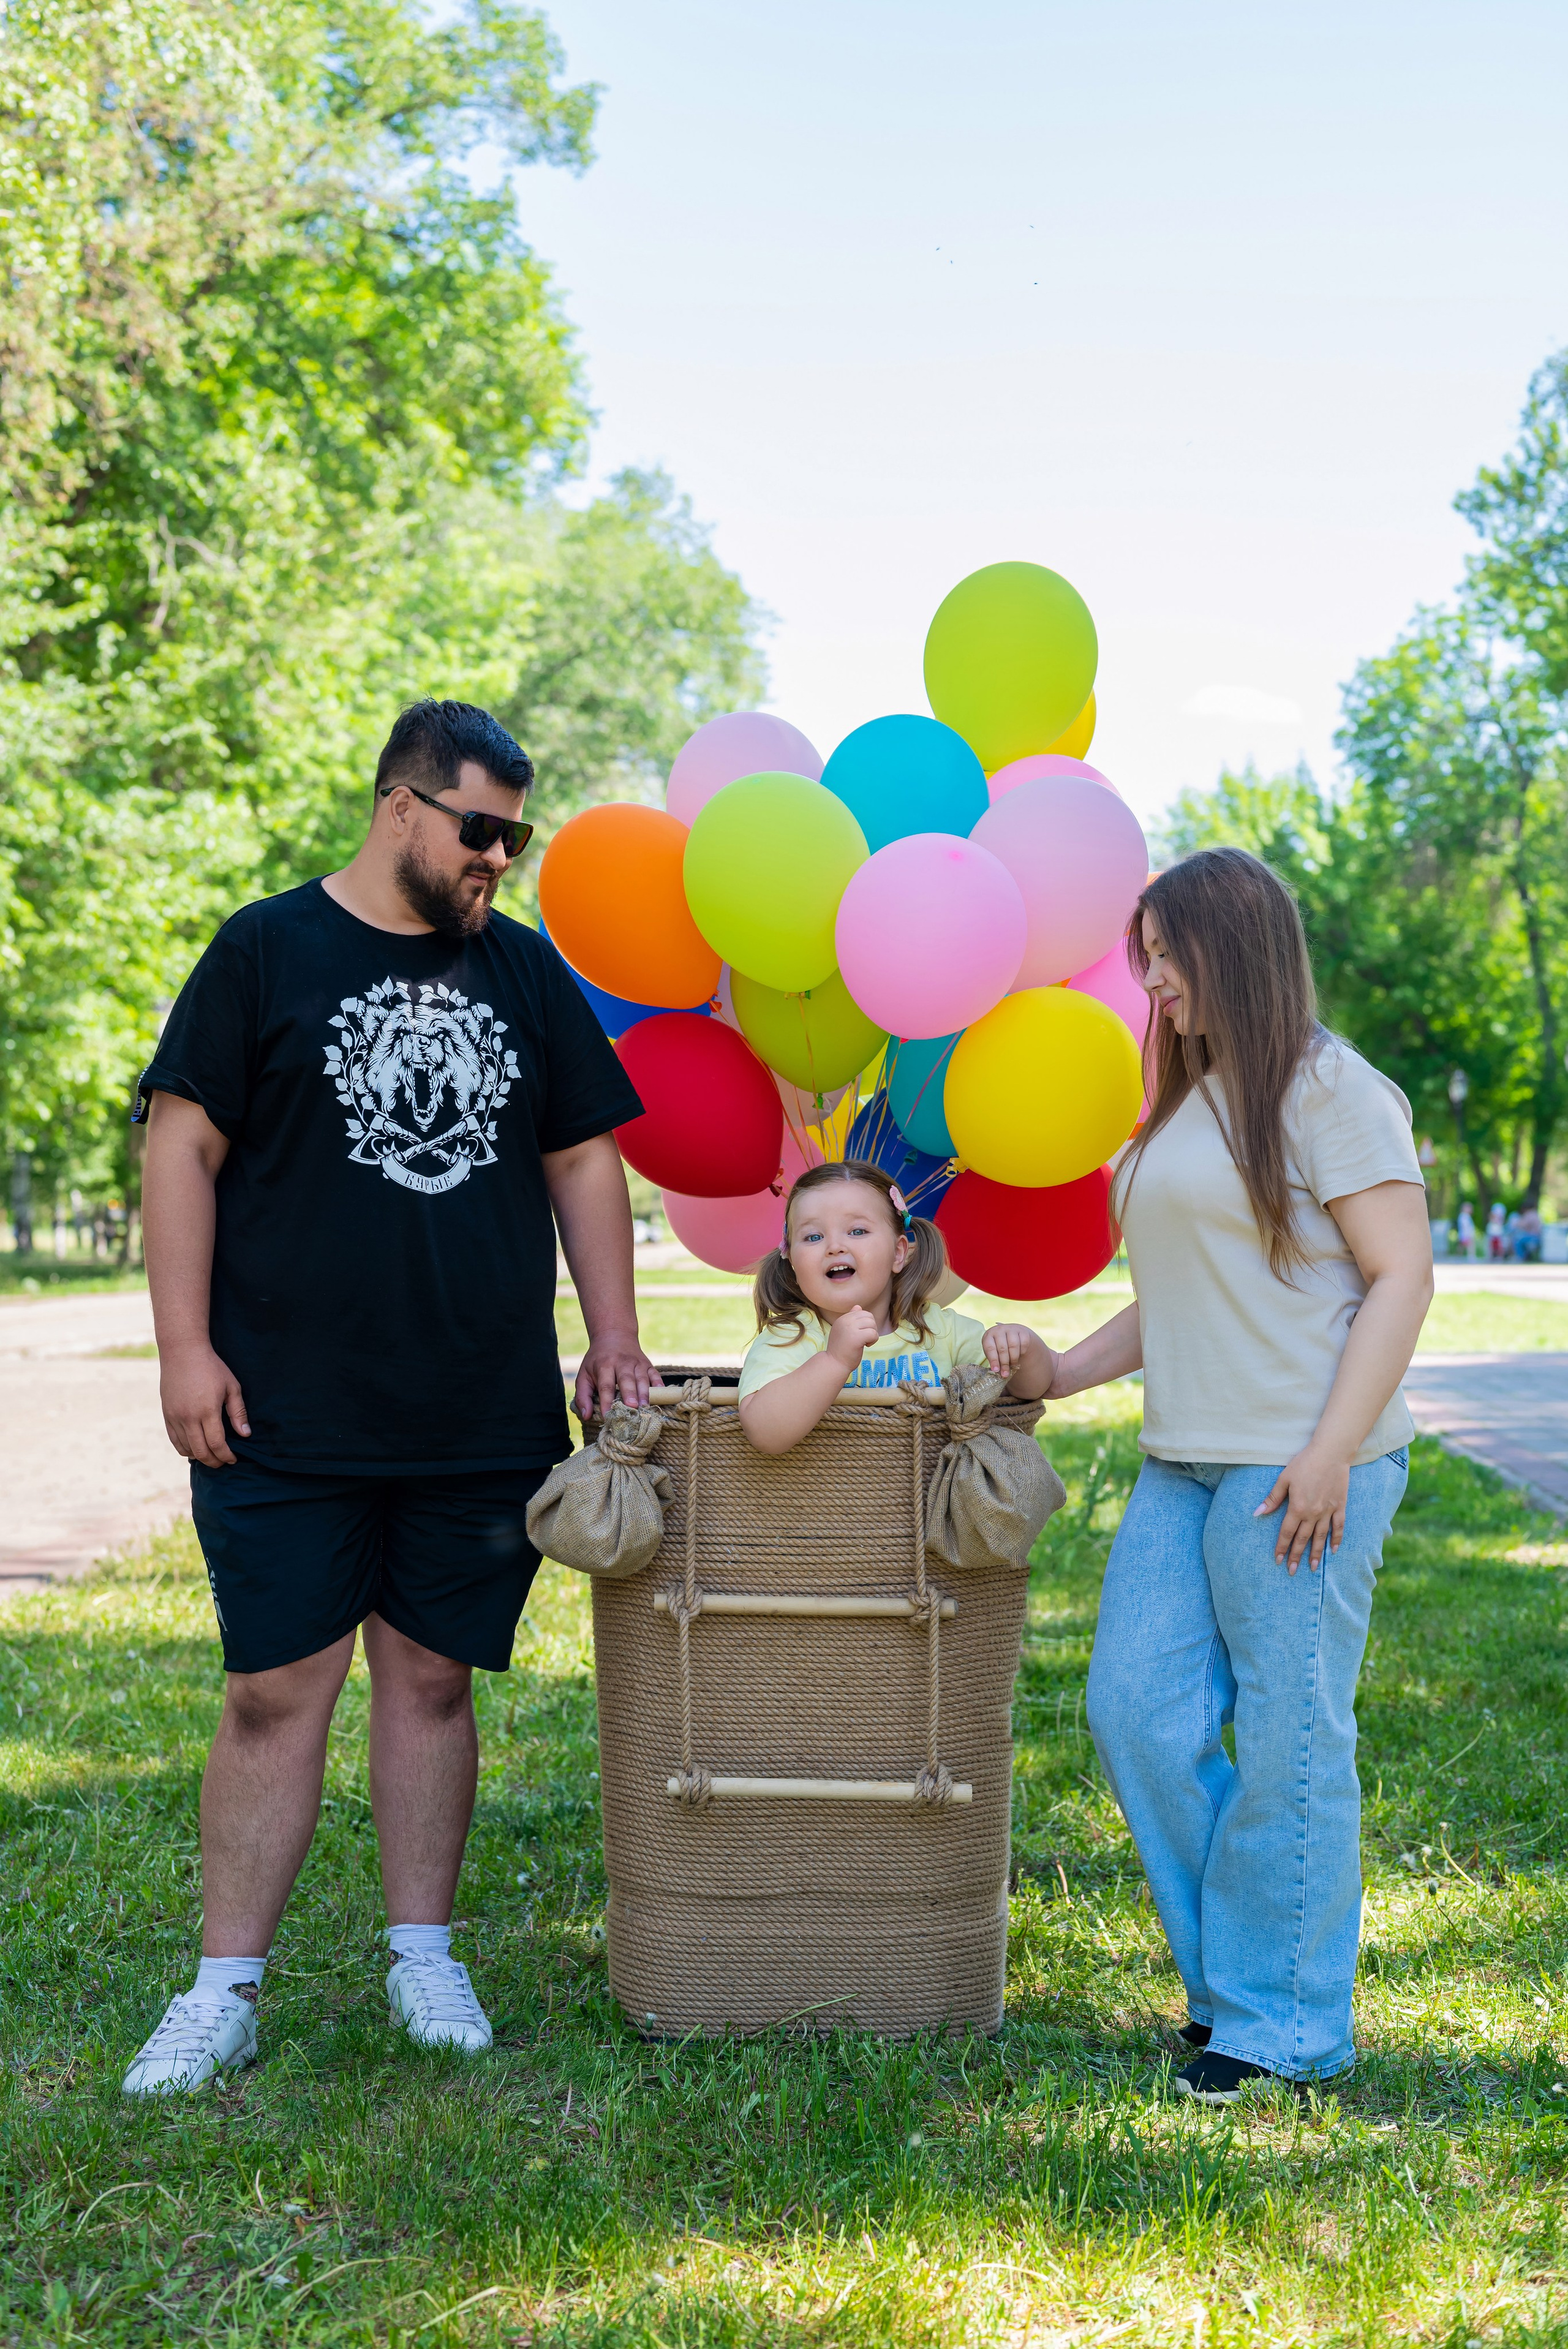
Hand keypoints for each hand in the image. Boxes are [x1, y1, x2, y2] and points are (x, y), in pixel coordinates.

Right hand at [160, 1343, 249, 1467]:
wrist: (182, 1352)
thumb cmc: (211, 1367)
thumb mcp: (231, 1386)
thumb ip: (238, 1412)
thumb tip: (245, 1434)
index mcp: (207, 1410)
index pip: (217, 1444)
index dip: (226, 1456)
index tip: (234, 1459)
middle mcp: (188, 1417)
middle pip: (201, 1452)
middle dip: (215, 1461)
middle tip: (224, 1462)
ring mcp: (174, 1417)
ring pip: (187, 1449)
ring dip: (200, 1457)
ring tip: (212, 1456)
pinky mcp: (166, 1415)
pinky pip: (175, 1441)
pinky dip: (185, 1450)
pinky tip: (195, 1449)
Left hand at [574, 1328, 653, 1421]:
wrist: (614, 1335)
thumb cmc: (597, 1361)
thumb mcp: (584, 1374)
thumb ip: (583, 1396)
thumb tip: (587, 1416)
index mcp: (604, 1365)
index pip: (606, 1386)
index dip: (606, 1401)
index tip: (608, 1416)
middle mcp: (621, 1363)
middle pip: (626, 1380)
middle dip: (629, 1394)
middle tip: (632, 1407)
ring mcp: (636, 1363)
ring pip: (641, 1378)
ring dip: (644, 1392)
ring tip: (644, 1407)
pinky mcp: (647, 1364)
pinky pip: (654, 1374)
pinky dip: (658, 1383)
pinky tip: (660, 1394)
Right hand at [826, 1307, 878, 1373]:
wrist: (834, 1364)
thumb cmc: (841, 1350)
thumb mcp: (843, 1330)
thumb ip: (850, 1319)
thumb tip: (858, 1307)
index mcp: (842, 1318)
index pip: (862, 1312)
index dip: (866, 1323)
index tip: (860, 1334)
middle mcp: (845, 1321)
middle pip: (869, 1316)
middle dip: (871, 1327)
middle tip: (866, 1338)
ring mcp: (850, 1328)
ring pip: (872, 1324)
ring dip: (873, 1334)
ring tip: (865, 1342)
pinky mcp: (856, 1337)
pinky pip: (873, 1333)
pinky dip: (873, 1340)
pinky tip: (866, 1346)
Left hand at [983, 1323, 1035, 1379]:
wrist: (1012, 1335)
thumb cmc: (999, 1347)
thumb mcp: (994, 1352)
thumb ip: (995, 1361)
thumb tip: (998, 1372)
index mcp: (989, 1335)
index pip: (990, 1348)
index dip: (993, 1360)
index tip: (996, 1370)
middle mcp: (999, 1330)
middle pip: (1002, 1349)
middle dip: (1004, 1363)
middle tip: (1005, 1374)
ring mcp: (1011, 1329)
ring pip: (1013, 1346)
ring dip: (1013, 1358)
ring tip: (1012, 1364)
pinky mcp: (1022, 1331)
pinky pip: (1023, 1343)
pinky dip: (1022, 1352)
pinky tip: (1019, 1355)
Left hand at [1254, 1444, 1350, 1572]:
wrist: (1331, 1453)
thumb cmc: (1305, 1463)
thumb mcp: (1284, 1479)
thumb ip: (1273, 1499)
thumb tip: (1258, 1513)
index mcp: (1297, 1508)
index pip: (1287, 1533)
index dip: (1281, 1547)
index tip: (1277, 1560)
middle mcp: (1313, 1513)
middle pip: (1303, 1539)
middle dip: (1296, 1556)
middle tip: (1291, 1571)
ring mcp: (1328, 1511)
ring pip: (1321, 1537)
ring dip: (1316, 1554)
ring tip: (1312, 1568)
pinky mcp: (1340, 1506)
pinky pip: (1338, 1527)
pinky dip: (1336, 1539)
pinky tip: (1333, 1551)